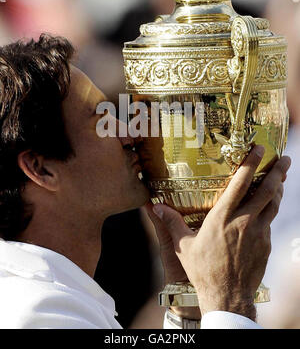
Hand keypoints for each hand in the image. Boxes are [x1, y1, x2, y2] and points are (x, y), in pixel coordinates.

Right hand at [151, 146, 290, 320]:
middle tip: (284, 157)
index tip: (258, 149)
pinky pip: (270, 221)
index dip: (251, 163)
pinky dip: (272, 209)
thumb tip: (155, 206)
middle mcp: (244, 221)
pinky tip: (270, 206)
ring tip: (282, 177)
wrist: (227, 296)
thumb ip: (171, 223)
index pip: (241, 183)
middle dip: (277, 171)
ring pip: (274, 204)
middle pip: (267, 190)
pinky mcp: (265, 244)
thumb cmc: (203, 270)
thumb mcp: (183, 245)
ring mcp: (258, 233)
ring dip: (279, 188)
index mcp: (223, 217)